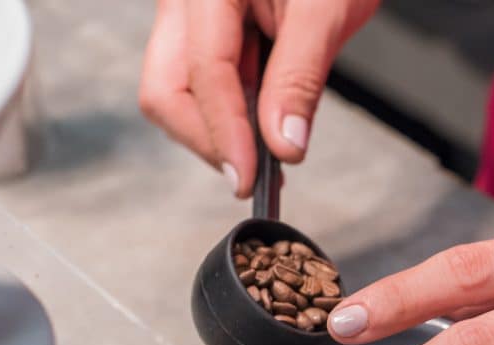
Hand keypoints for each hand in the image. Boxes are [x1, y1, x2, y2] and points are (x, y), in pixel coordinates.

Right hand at [138, 0, 379, 196]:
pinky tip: (264, 126)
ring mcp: (191, 14)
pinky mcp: (207, 30)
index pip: (202, 72)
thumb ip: (299, 79)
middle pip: (166, 87)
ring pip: (179, 90)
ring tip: (270, 147)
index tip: (246, 179)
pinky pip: (204, 82)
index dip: (224, 133)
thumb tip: (282, 145)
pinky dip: (233, 112)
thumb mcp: (327, 9)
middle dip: (208, 137)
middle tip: (252, 174)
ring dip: (222, 128)